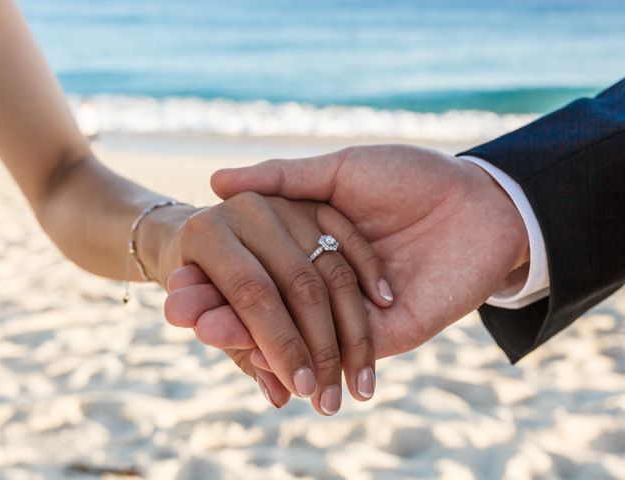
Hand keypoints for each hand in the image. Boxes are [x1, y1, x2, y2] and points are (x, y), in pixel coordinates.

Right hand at [166, 145, 528, 405]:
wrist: (482, 203)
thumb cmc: (414, 178)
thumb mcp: (341, 170)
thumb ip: (284, 180)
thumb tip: (216, 180)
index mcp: (312, 245)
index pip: (256, 268)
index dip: (218, 275)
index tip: (179, 278)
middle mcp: (327, 283)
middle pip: (268, 306)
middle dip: (224, 310)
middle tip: (178, 313)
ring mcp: (353, 312)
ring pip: (296, 334)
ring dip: (252, 338)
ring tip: (208, 333)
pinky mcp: (384, 335)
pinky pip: (337, 351)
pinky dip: (301, 356)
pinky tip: (263, 358)